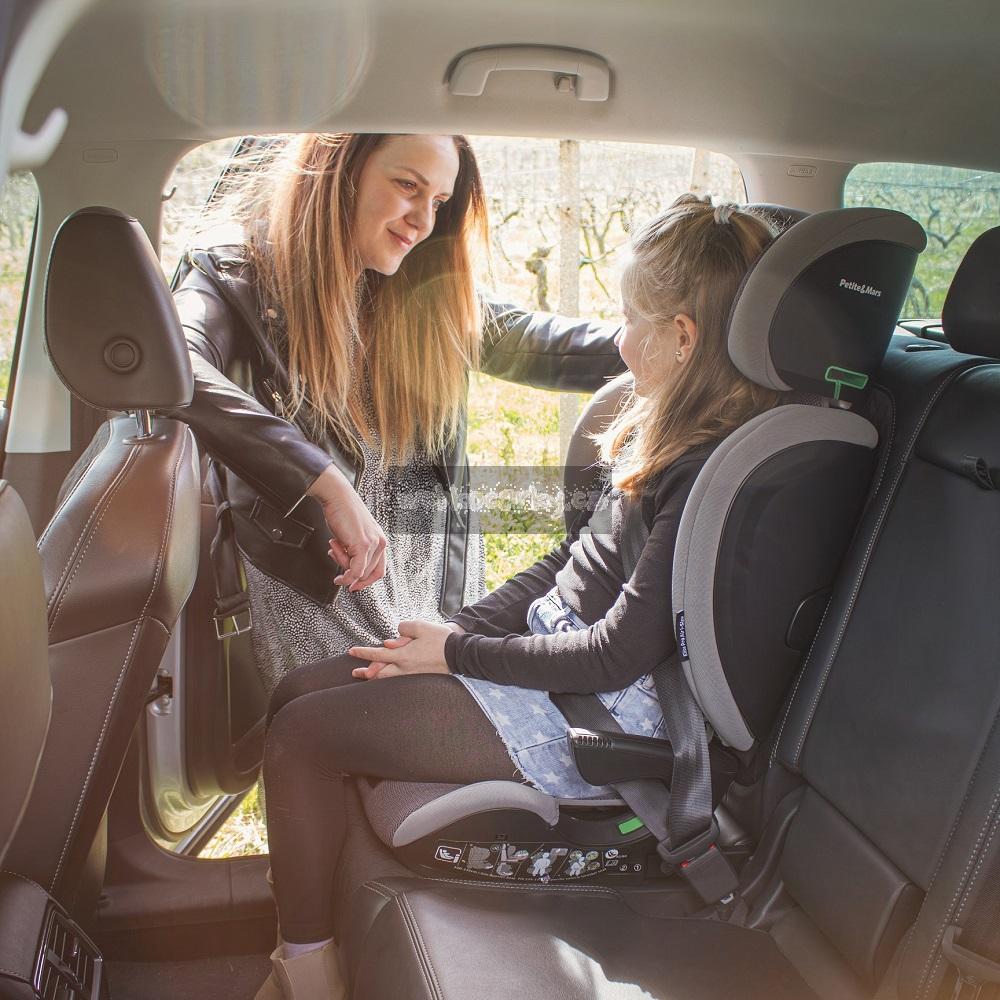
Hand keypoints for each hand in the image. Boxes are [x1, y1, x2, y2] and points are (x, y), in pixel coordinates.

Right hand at [306, 464, 385, 590]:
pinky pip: (356, 571)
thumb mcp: (352, 535)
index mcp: (379, 540)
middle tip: (336, 561)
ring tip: (333, 549)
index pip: (379, 569)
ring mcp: (373, 544)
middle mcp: (380, 542)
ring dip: (343, 566)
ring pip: (360, 572)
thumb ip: (354, 551)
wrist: (336, 496)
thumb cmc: (342, 511)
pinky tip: (339, 577)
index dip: (366, 581)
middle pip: (369, 572)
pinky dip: (347, 577)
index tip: (354, 586)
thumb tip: (349, 568)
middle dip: (349, 571)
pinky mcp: (363, 544)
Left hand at [349, 620, 452, 679]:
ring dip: (376, 677)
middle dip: (366, 672)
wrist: (458, 653)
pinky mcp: (419, 676)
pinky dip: (389, 678)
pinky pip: (399, 679)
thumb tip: (394, 637)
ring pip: (389, 678)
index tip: (352, 651)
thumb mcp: (420, 626)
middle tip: (355, 672)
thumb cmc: (440, 639)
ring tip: (367, 676)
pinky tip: (388, 676)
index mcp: (403, 655)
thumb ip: (404, 629)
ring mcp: (412, 674)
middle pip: (380, 672)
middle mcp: (405, 668)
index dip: (363, 652)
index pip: (378, 654)